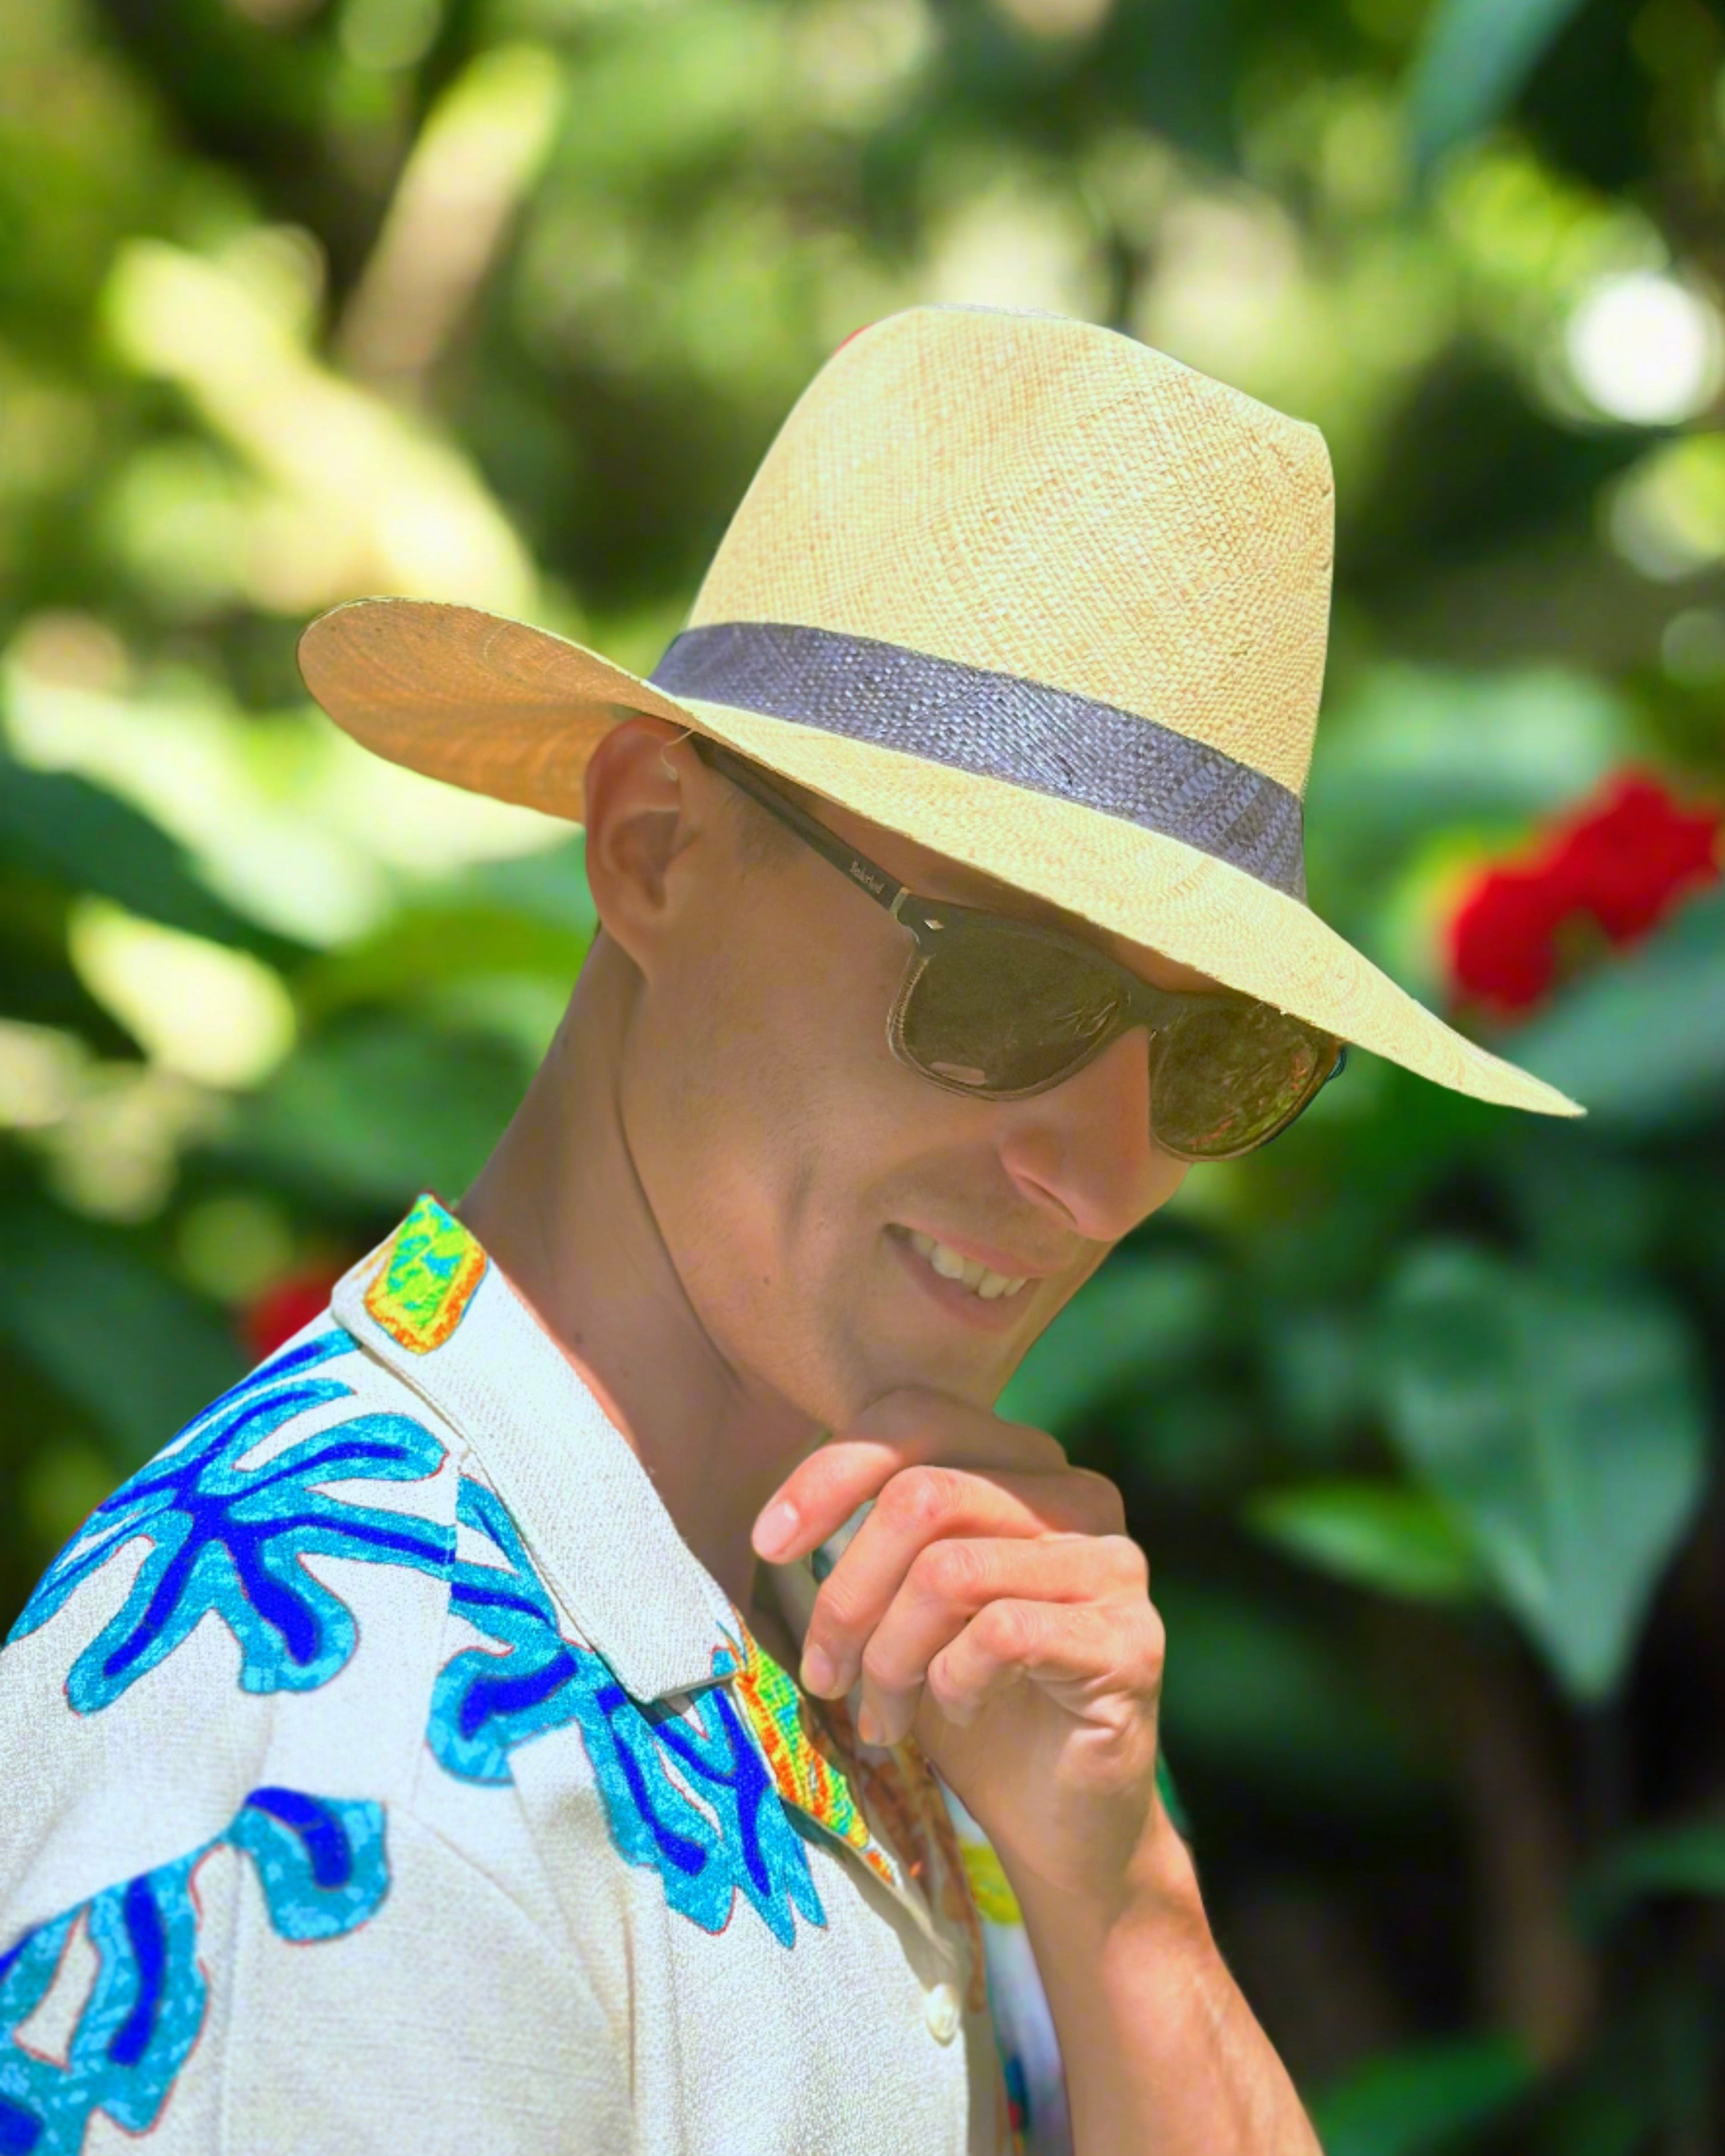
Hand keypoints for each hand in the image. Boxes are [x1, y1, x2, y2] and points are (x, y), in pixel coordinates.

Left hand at [751, 1388, 1177, 1913]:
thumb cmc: (969, 1702)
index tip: (769, 1545)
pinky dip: (954, 1681)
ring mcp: (1114, 1565)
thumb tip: (774, 1523)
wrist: (1061, 1824)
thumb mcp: (902, 1606)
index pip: (914, 1418)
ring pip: (949, 1571)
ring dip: (891, 1657)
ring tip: (881, 1717)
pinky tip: (957, 1711)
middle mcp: (1078, 1496)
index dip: (828, 1473)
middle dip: (847, 1593)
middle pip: (920, 1496)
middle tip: (825, 1675)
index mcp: (1023, 1465)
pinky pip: (1001, 1634)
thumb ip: (867, 1541)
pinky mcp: (1129, 1641)